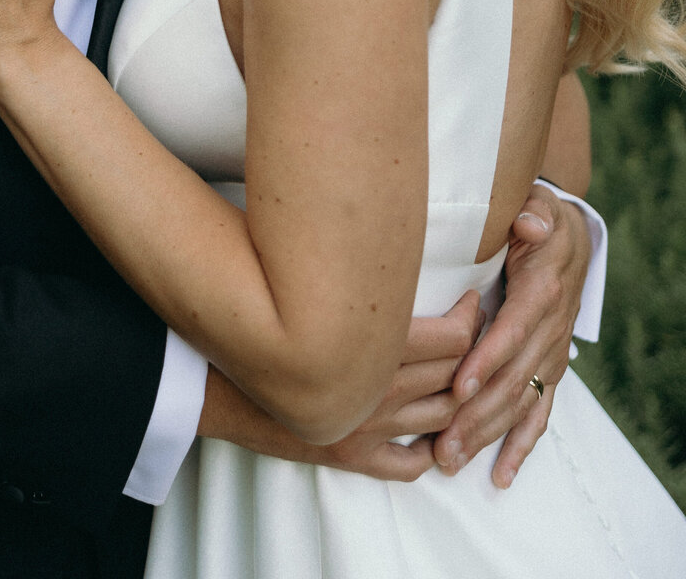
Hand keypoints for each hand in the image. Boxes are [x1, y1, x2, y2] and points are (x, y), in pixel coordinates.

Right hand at [200, 291, 480, 481]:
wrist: (210, 380)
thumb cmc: (254, 316)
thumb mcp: (304, 283)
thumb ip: (351, 268)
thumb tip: (384, 222)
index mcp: (368, 347)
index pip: (452, 340)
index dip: (471, 317)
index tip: (472, 297)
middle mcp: (376, 392)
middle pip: (454, 376)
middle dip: (475, 353)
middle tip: (477, 330)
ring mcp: (365, 428)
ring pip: (441, 417)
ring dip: (460, 397)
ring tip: (466, 374)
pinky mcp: (351, 455)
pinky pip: (409, 465)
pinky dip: (430, 449)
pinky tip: (432, 428)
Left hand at [435, 186, 590, 485]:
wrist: (568, 235)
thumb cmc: (536, 218)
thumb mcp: (536, 206)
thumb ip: (531, 214)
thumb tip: (527, 224)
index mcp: (541, 292)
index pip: (512, 332)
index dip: (486, 360)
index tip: (458, 386)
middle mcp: (549, 330)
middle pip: (513, 379)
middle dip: (477, 415)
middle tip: (442, 443)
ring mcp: (551, 354)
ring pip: (520, 402)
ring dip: (487, 435)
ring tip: (452, 461)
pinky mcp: (549, 368)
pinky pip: (539, 411)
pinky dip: (521, 445)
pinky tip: (501, 474)